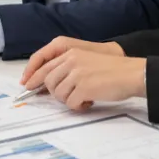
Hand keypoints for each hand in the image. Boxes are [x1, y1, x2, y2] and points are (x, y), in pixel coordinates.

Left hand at [30, 49, 145, 110]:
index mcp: (71, 51)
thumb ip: (68, 66)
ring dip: (69, 100)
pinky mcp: (83, 87)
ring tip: (84, 97)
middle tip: (70, 96)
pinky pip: (71, 103)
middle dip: (55, 93)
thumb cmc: (112, 70)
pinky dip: (79, 106)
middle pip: (48, 81)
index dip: (33, 76)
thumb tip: (49, 84)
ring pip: (58, 94)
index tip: (27, 84)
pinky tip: (90, 102)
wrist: (131, 73)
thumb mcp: (86, 60)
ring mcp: (76, 73)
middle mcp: (71, 60)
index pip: (43, 64)